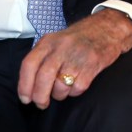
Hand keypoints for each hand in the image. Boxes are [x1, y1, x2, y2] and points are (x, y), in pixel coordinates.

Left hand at [17, 9, 131, 108]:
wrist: (107, 28)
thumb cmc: (77, 39)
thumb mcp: (55, 41)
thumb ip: (41, 58)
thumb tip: (27, 85)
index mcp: (48, 42)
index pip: (29, 65)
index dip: (24, 85)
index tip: (25, 98)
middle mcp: (61, 48)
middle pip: (43, 78)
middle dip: (40, 96)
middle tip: (41, 103)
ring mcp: (77, 56)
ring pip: (60, 87)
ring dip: (59, 95)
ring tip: (62, 89)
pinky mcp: (92, 65)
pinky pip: (77, 89)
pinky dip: (74, 92)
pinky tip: (77, 84)